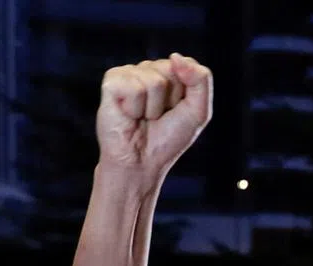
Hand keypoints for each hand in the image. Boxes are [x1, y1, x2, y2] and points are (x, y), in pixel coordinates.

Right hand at [96, 55, 212, 178]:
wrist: (142, 162)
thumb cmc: (168, 138)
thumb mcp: (198, 112)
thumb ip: (201, 80)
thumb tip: (176, 56)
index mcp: (168, 73)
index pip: (187, 65)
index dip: (186, 93)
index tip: (176, 110)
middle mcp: (147, 69)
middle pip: (171, 69)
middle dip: (170, 99)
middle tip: (157, 116)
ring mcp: (128, 74)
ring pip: (154, 81)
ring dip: (153, 108)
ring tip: (142, 118)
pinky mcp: (111, 82)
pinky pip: (135, 88)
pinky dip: (136, 108)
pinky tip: (129, 115)